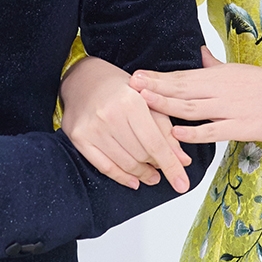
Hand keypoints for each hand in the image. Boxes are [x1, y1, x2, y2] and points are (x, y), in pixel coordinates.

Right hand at [60, 55, 192, 192]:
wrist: (83, 78)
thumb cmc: (118, 88)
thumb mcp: (148, 100)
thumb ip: (166, 130)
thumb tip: (182, 161)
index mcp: (131, 102)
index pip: (155, 143)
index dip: (171, 166)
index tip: (182, 183)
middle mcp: (109, 115)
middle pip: (141, 155)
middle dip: (156, 165)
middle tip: (162, 166)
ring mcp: (92, 128)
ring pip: (125, 163)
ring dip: (142, 174)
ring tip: (151, 175)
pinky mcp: (79, 138)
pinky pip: (105, 167)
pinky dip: (122, 177)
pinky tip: (134, 180)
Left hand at [132, 47, 261, 144]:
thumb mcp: (240, 70)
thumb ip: (216, 65)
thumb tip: (201, 52)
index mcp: (220, 75)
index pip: (183, 75)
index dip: (158, 77)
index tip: (137, 75)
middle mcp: (221, 90)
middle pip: (182, 88)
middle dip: (154, 88)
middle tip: (130, 86)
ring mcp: (229, 109)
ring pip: (191, 107)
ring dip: (166, 105)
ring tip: (144, 103)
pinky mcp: (240, 127)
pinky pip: (212, 130)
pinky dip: (193, 132)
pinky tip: (175, 133)